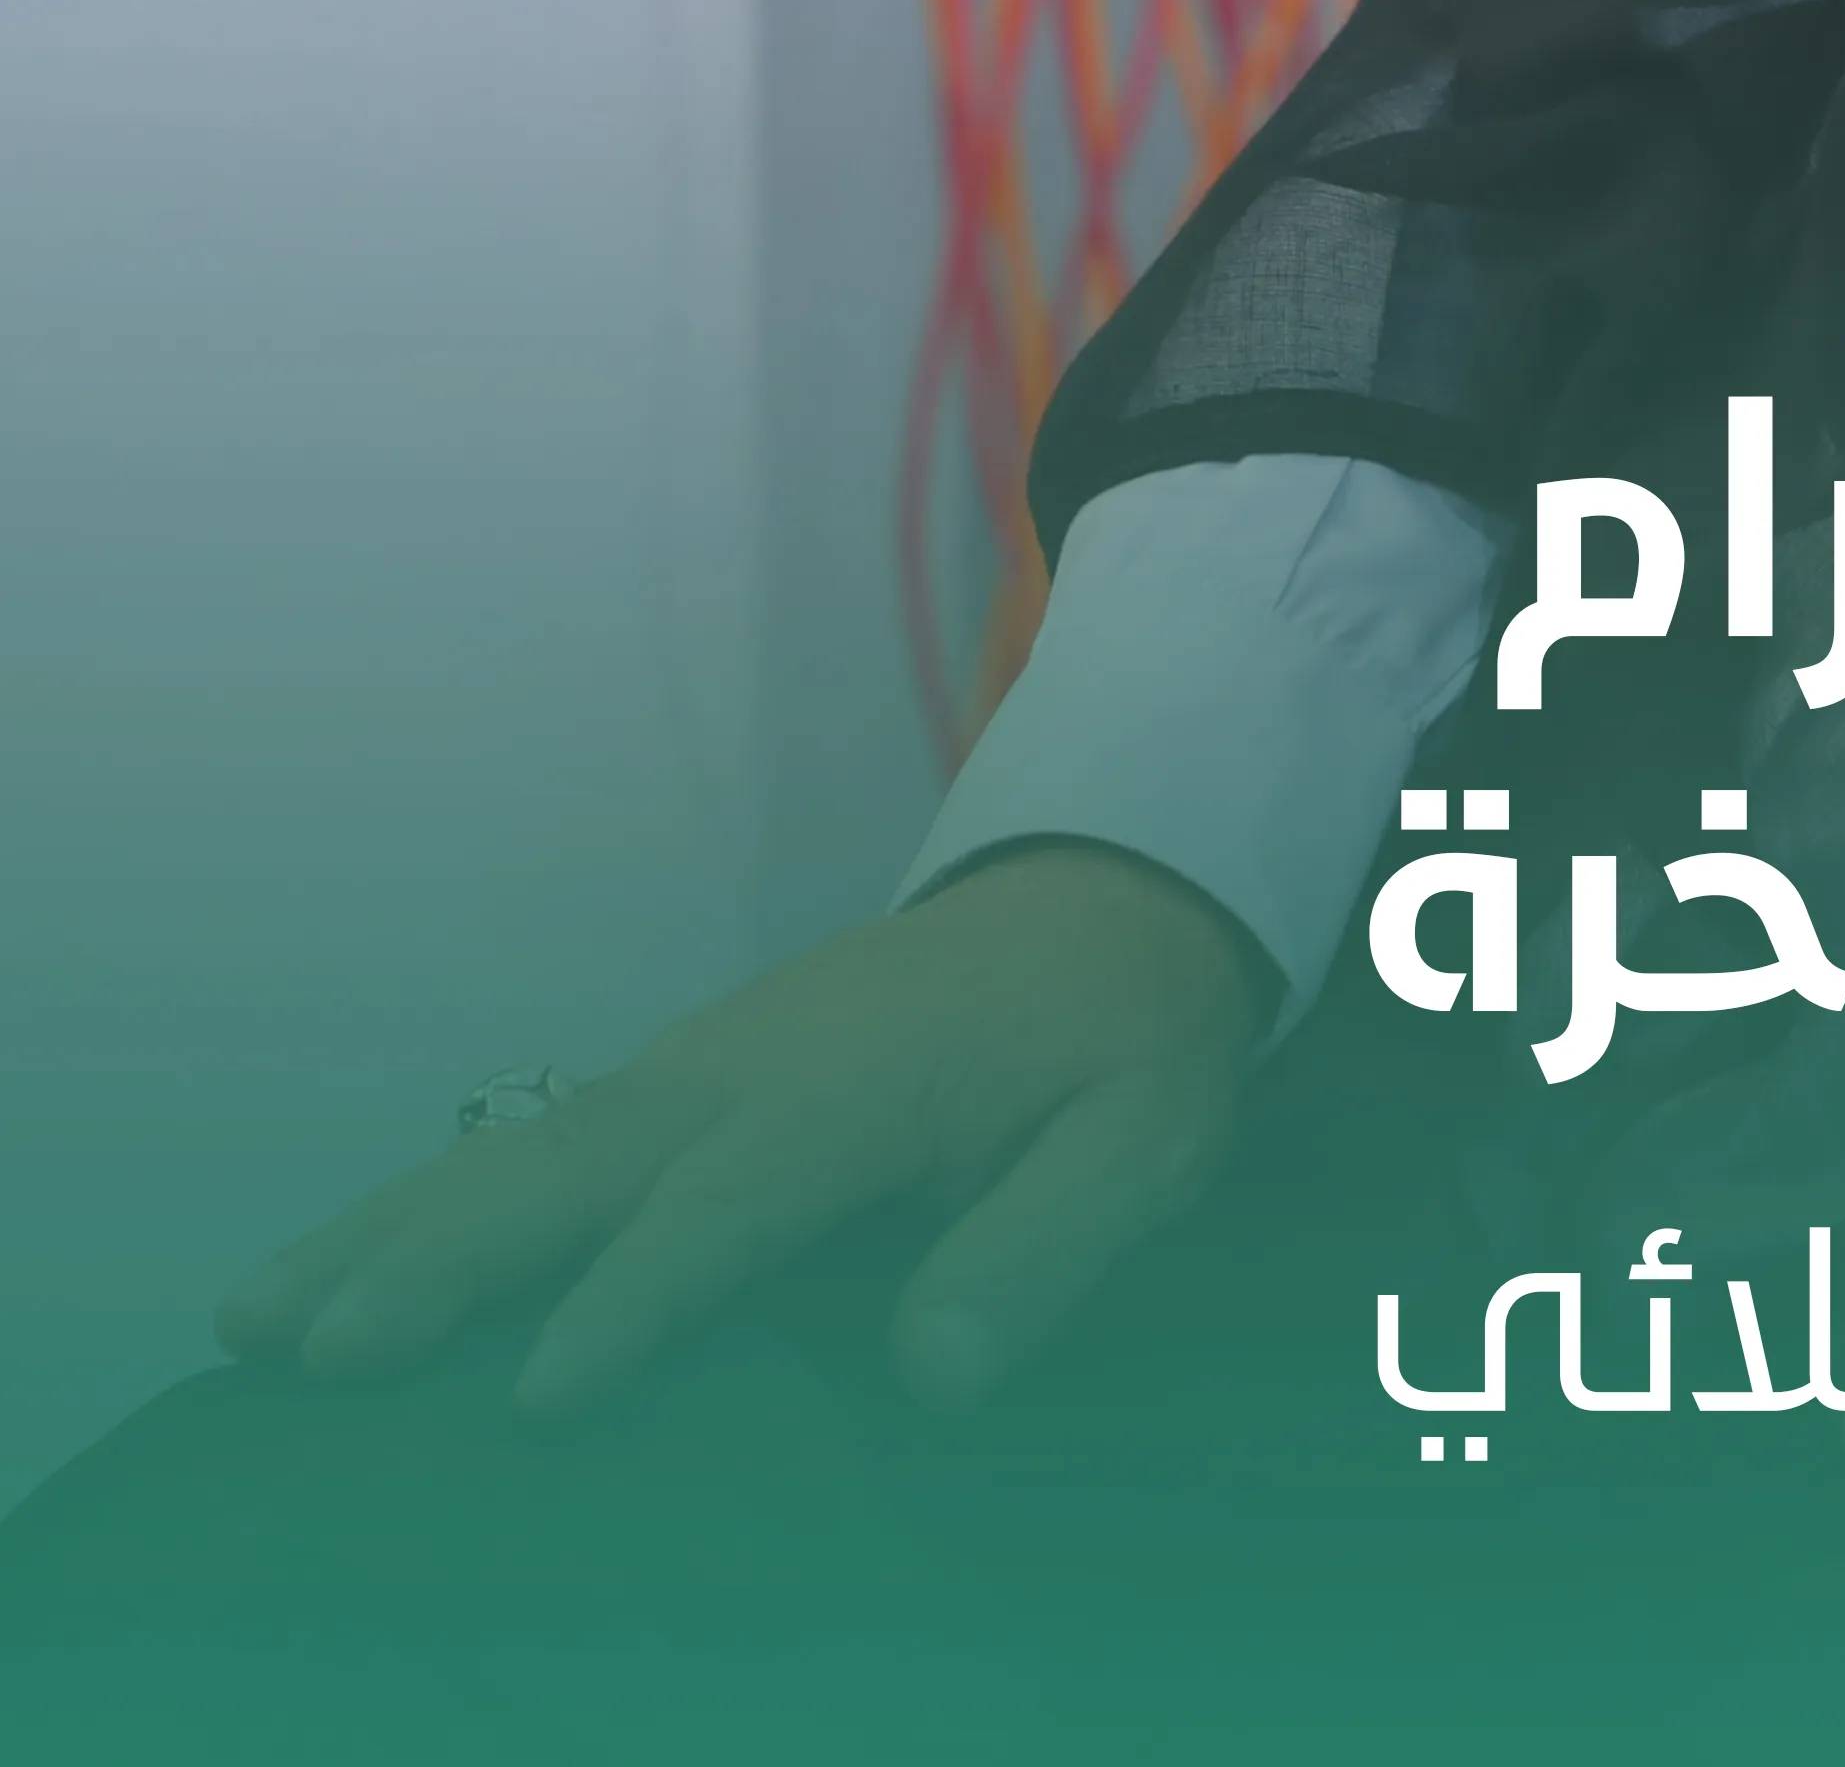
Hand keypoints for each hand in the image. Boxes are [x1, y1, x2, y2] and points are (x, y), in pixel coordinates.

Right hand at [214, 841, 1271, 1418]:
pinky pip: (531, 1145)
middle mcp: (744, 1070)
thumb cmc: (1123, 1037)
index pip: (731, 1200)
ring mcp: (693, 1069)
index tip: (544, 1397)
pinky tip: (326, 1282)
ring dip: (388, 1235)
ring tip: (253, 1329)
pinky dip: (418, 1208)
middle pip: (575, 1167)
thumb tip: (939, 1374)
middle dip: (445, 1260)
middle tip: (317, 1356)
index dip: (641, 1295)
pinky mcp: (675, 1084)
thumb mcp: (1143, 1135)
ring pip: (520, 1152)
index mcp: (855, 1088)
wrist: (1110, 895)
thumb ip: (1048, 1243)